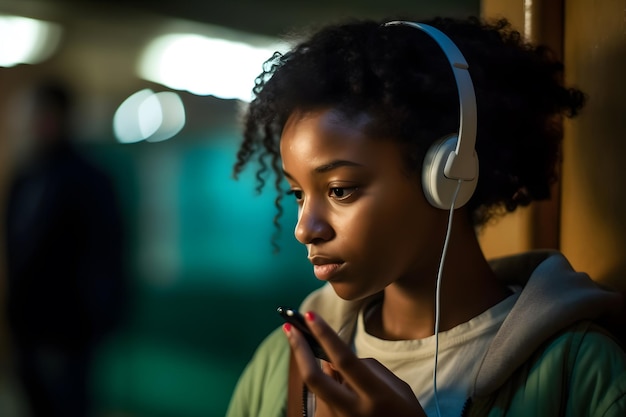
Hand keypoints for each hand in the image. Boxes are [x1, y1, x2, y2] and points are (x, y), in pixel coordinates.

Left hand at [283, 311, 425, 416]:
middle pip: (315, 378)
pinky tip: (340, 383)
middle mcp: (354, 411)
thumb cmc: (406, 414)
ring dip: (317, 367)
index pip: (344, 360)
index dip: (325, 335)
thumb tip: (336, 359)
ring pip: (319, 386)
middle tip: (289, 327)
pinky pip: (324, 397)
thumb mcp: (396, 387)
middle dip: (299, 350)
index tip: (309, 315)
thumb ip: (368, 368)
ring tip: (334, 363)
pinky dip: (328, 383)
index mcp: (376, 395)